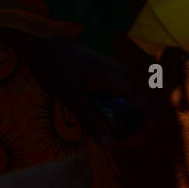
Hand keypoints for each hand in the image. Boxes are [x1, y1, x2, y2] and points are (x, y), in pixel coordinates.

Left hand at [24, 39, 147, 146]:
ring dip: (117, 125)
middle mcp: (123, 80)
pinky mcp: (103, 81)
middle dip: (128, 132)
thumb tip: (109, 145)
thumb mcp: (72, 97)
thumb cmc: (54, 66)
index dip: (140, 134)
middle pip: (140, 114)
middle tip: (104, 142)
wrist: (38, 42)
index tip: (117, 144)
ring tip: (97, 134)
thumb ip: (92, 121)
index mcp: (122, 81)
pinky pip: (114, 102)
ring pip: (126, 109)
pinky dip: (107, 115)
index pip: (149, 113)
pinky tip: (90, 120)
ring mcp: (113, 80)